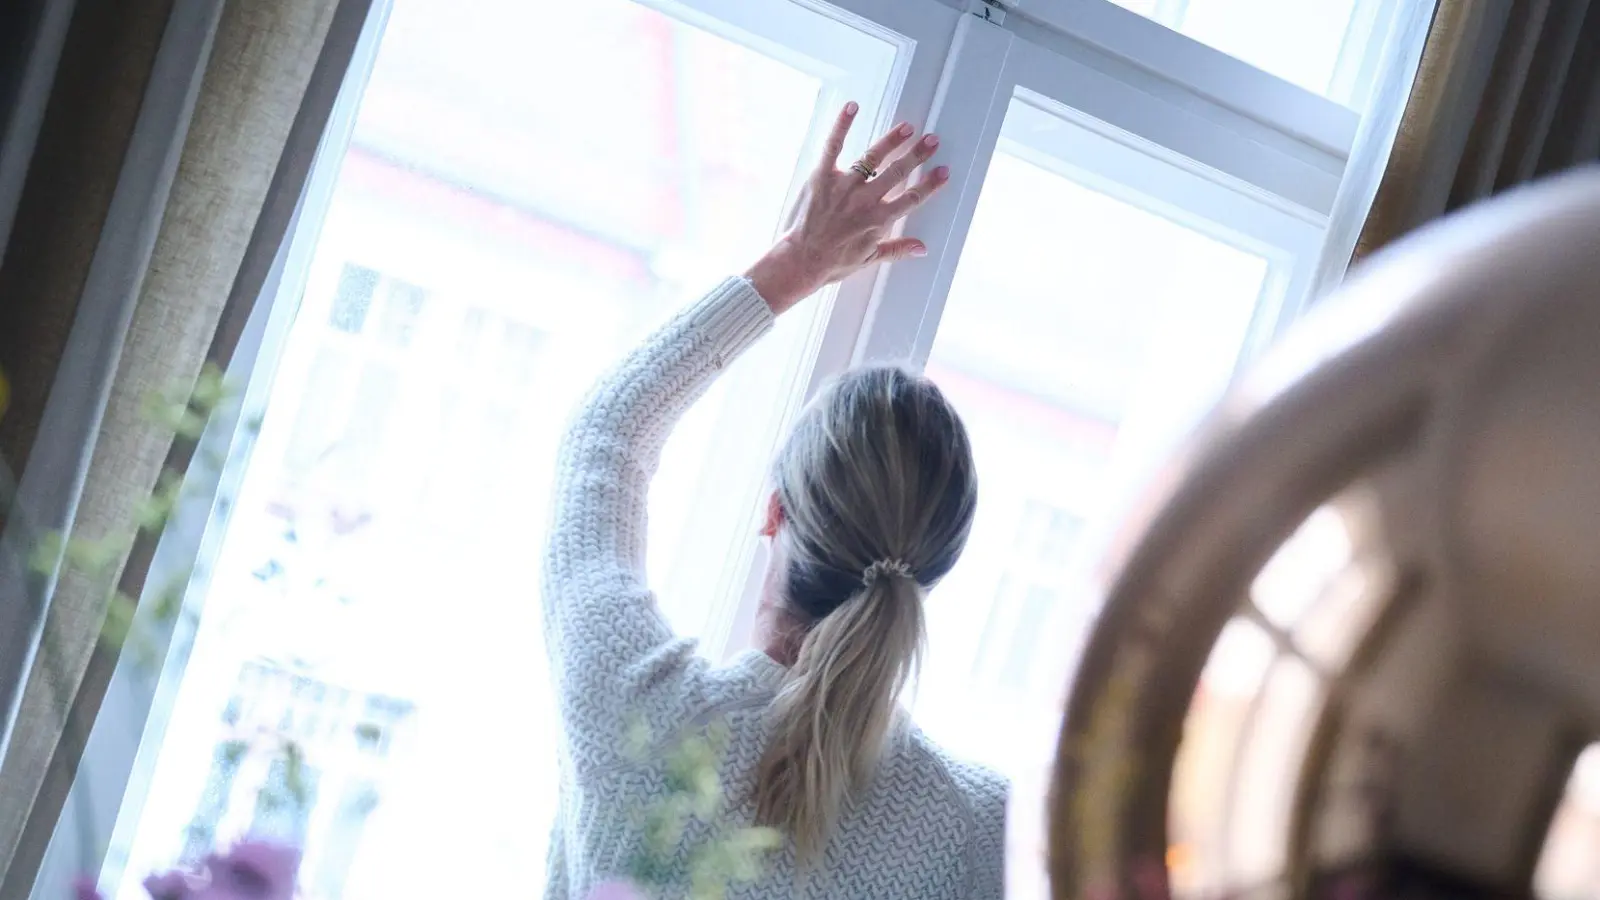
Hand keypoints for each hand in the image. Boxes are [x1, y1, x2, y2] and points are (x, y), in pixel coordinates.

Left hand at [745, 102, 948, 313]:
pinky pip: (833, 146)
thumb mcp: (869, 258)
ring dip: (892, 141)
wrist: (800, 260)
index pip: (911, 198)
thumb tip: (922, 248)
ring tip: (907, 128)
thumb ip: (897, 249)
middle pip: (897, 173)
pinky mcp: (822, 177)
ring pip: (873, 158)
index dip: (930, 184)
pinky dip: (842, 125)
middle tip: (932, 141)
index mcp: (879, 220)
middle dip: (917, 155)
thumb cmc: (833, 262)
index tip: (943, 171)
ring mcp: (844, 186)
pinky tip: (852, 107)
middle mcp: (865, 200)